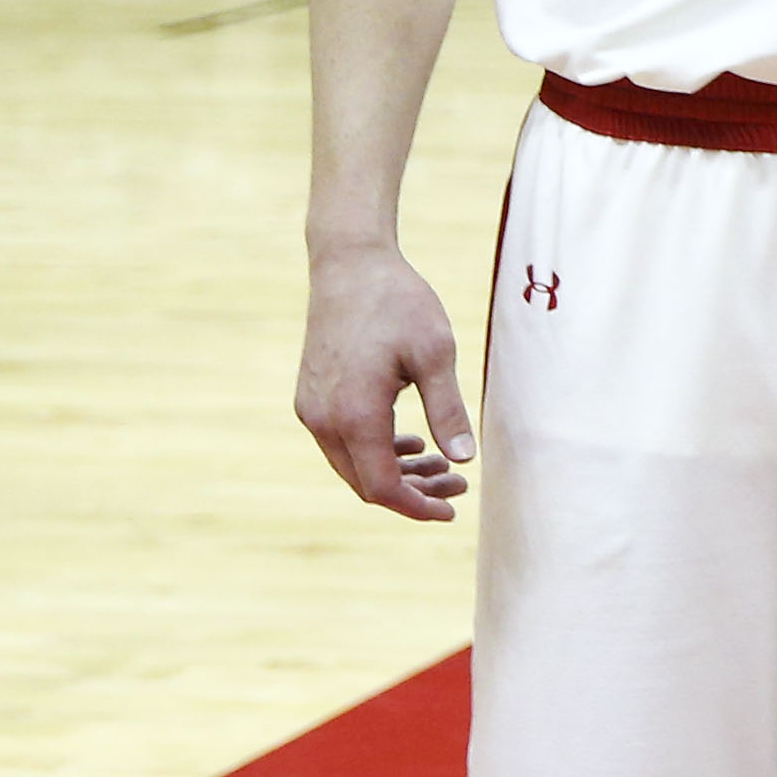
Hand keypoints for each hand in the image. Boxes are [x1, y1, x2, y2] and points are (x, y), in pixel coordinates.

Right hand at [295, 243, 472, 521]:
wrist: (350, 266)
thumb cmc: (398, 304)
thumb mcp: (435, 354)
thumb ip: (447, 410)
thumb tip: (465, 460)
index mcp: (355, 415)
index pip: (383, 487)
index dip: (417, 506)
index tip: (452, 510)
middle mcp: (324, 420)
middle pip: (366, 483)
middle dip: (412, 492)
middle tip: (458, 484)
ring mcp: (312, 410)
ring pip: (352, 465)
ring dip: (395, 473)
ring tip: (441, 465)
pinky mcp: (311, 398)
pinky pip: (341, 443)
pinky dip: (375, 452)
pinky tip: (410, 443)